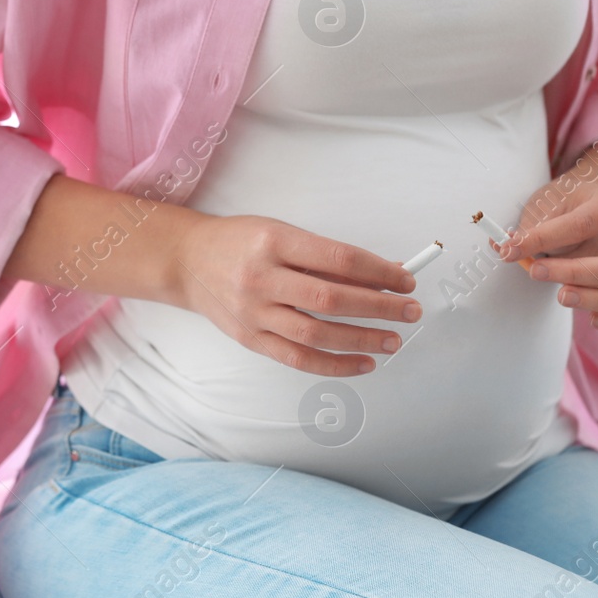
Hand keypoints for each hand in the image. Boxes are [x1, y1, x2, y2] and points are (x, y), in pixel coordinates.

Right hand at [170, 214, 421, 376]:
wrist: (187, 261)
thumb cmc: (241, 242)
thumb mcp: (283, 233)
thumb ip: (328, 256)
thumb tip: (384, 273)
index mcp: (274, 241)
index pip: (339, 258)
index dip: (379, 272)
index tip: (405, 280)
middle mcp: (261, 277)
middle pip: (331, 299)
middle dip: (379, 307)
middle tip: (410, 311)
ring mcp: (253, 312)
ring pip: (316, 334)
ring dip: (362, 340)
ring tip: (393, 340)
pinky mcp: (250, 339)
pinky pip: (297, 358)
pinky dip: (334, 364)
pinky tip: (362, 363)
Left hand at [499, 149, 597, 335]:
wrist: (597, 204)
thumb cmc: (572, 204)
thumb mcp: (550, 202)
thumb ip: (531, 227)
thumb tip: (506, 250)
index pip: (582, 225)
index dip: (543, 240)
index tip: (511, 251)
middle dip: (576, 276)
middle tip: (538, 273)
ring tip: (562, 297)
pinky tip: (592, 319)